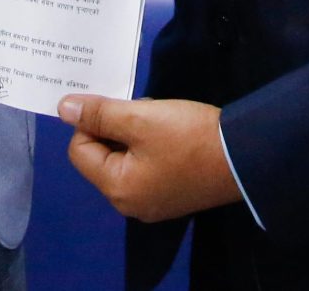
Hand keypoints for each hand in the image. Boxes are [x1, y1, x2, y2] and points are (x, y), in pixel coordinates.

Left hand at [60, 94, 241, 221]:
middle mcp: (130, 204)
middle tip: (143, 110)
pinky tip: (172, 132)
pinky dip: (151, 146)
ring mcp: (153, 202)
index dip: (92, 121)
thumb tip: (62, 109)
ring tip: (160, 118)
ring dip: (134, 134)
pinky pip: (145, 167)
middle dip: (115, 127)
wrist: (246, 155)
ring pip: (124, 159)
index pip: (79, 149)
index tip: (120, 105)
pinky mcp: (172, 195)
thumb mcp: (141, 118)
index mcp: (117, 189)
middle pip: (101, 156)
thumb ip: (99, 114)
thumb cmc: (189, 136)